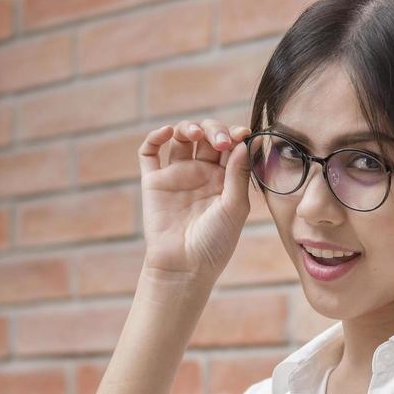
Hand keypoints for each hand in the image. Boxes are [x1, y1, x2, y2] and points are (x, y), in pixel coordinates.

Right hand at [138, 118, 252, 283]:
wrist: (185, 266)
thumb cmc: (215, 242)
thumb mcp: (234, 207)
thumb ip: (238, 173)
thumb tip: (244, 140)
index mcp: (224, 178)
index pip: (230, 145)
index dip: (234, 134)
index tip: (242, 134)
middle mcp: (201, 173)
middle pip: (206, 136)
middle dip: (214, 131)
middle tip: (221, 142)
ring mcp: (177, 175)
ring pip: (181, 137)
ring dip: (188, 127)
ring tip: (195, 134)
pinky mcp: (154, 181)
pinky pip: (149, 152)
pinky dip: (155, 137)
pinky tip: (166, 132)